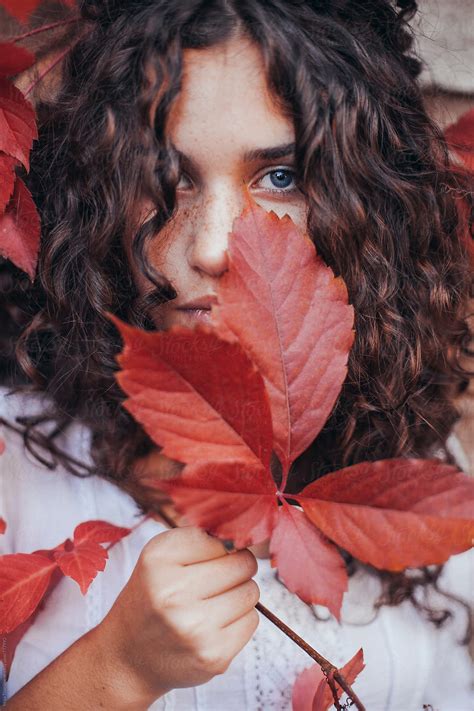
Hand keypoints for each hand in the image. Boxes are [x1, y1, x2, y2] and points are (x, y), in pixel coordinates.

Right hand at [97, 526, 259, 699]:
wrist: (129, 656)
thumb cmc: (153, 597)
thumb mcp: (162, 556)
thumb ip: (203, 538)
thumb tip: (252, 538)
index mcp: (158, 559)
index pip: (222, 537)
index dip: (220, 547)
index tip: (205, 560)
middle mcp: (173, 593)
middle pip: (243, 563)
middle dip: (236, 568)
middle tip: (214, 581)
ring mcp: (194, 628)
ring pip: (251, 592)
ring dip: (238, 594)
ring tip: (212, 603)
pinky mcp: (213, 656)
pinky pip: (252, 621)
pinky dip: (239, 620)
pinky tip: (214, 625)